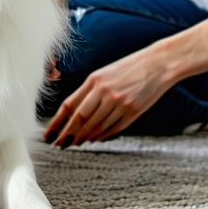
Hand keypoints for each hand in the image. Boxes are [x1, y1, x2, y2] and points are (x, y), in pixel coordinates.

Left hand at [43, 47, 175, 145]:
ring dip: (84, 137)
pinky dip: (102, 136)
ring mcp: (119, 103)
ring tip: (76, 143)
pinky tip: (95, 139)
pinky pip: (113, 129)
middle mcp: (105, 92)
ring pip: (96, 127)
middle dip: (68, 134)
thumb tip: (75, 113)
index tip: (49, 133)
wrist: (158, 64)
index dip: (57, 122)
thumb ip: (90, 91)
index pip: (70, 105)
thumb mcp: (105, 73)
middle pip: (80, 119)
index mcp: (94, 80)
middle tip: (60, 144)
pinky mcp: (132, 111)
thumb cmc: (129, 68)